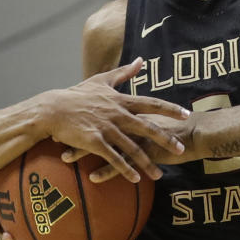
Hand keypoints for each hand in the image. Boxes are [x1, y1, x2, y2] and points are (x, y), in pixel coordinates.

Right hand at [41, 58, 188, 182]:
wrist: (53, 109)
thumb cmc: (76, 95)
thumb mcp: (101, 80)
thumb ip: (124, 72)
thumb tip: (141, 60)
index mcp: (120, 100)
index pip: (150, 103)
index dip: (169, 109)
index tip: (186, 114)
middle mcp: (116, 114)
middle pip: (146, 127)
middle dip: (165, 139)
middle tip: (180, 149)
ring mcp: (106, 128)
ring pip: (131, 147)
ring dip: (146, 162)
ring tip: (158, 175)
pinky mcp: (94, 142)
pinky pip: (113, 158)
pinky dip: (125, 169)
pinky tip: (135, 179)